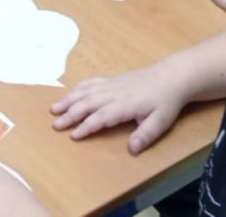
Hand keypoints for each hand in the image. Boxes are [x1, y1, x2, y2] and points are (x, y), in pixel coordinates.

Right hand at [51, 59, 189, 153]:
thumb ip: (146, 135)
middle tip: (55, 125)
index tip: (74, 136)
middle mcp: (115, 93)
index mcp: (126, 104)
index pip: (102, 117)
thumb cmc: (166, 102)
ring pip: (86, 91)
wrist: (171, 77)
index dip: (87, 126)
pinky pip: (91, 82)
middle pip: (88, 103)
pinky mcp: (112, 80)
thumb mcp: (162, 121)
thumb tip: (132, 149)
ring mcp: (112, 84)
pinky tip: (69, 94)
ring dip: (69, 100)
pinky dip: (78, 88)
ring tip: (53, 109)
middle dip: (70, 114)